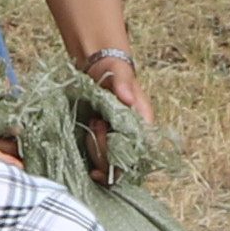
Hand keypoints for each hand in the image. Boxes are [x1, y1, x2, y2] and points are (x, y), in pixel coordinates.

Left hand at [77, 46, 142, 186]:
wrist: (100, 66)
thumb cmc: (113, 68)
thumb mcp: (119, 71)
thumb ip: (124, 83)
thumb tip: (127, 98)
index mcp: (143, 123)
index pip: (138, 152)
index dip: (121, 162)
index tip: (103, 152)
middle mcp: (134, 137)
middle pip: (122, 163)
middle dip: (103, 149)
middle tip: (95, 122)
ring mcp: (120, 141)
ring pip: (111, 165)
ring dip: (96, 150)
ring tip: (92, 123)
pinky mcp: (107, 141)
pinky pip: (102, 161)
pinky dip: (93, 159)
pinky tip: (86, 152)